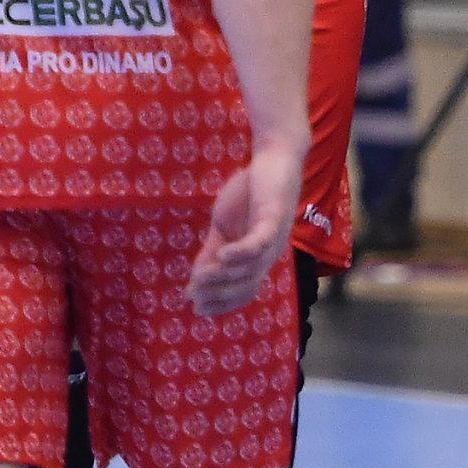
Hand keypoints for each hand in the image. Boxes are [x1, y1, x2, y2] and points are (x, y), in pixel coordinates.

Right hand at [189, 144, 304, 317]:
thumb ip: (211, 252)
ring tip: (198, 277)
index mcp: (258, 258)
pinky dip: (241, 252)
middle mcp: (270, 254)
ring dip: (222, 275)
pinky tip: (222, 254)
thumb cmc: (249, 194)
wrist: (271, 159)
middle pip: (246, 286)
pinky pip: (260, 242)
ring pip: (250, 268)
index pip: (244, 291)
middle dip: (218, 294)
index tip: (195, 308)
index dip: (221, 303)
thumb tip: (194, 280)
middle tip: (193, 295)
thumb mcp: (224, 227)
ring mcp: (274, 238)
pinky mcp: (274, 218)